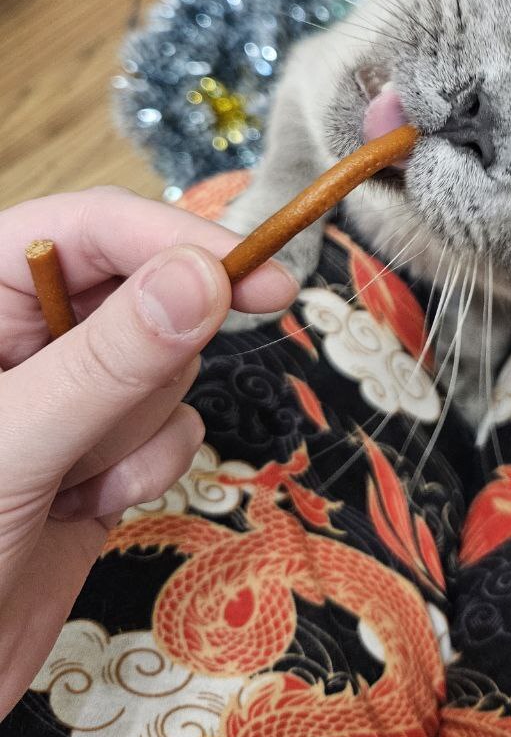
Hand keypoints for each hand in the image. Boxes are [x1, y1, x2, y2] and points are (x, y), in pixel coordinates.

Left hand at [0, 186, 297, 717]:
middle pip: (146, 291)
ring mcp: (67, 396)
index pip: (92, 228)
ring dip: (134, 431)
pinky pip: (171, 428)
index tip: (260, 276)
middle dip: (147, 361)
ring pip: (166, 366)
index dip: (176, 241)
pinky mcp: (101, 453)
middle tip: (114, 416)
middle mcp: (24, 334)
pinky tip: (83, 508)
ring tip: (67, 482)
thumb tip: (204, 277)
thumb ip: (107, 361)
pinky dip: (145, 470)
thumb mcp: (12, 446)